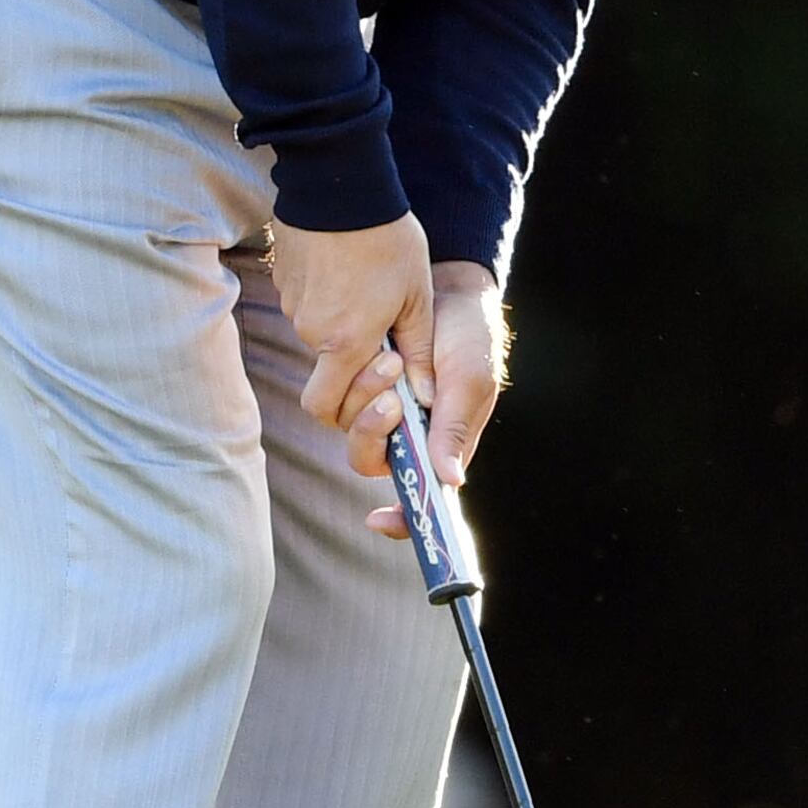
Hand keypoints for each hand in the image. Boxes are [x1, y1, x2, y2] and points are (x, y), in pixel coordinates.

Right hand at [277, 212, 433, 450]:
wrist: (339, 181)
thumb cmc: (387, 238)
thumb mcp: (417, 297)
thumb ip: (419, 352)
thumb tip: (422, 397)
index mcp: (345, 342)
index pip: (327, 408)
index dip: (351, 406)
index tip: (388, 379)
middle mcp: (310, 331)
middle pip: (326, 372)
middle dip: (354, 366)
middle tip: (387, 338)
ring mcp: (292, 305)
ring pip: (318, 337)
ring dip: (344, 328)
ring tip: (371, 289)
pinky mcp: (284, 282)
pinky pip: (307, 306)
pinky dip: (329, 301)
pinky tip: (350, 270)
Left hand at [361, 261, 505, 540]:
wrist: (448, 288)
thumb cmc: (469, 337)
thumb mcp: (469, 380)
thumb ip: (455, 428)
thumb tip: (450, 481)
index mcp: (441, 446)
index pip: (419, 496)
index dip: (401, 518)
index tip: (377, 520)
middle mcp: (407, 434)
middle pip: (370, 461)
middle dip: (373, 434)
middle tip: (392, 398)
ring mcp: (381, 408)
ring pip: (350, 428)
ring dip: (363, 400)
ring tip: (388, 360)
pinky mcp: (358, 382)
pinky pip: (338, 395)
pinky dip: (352, 379)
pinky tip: (374, 351)